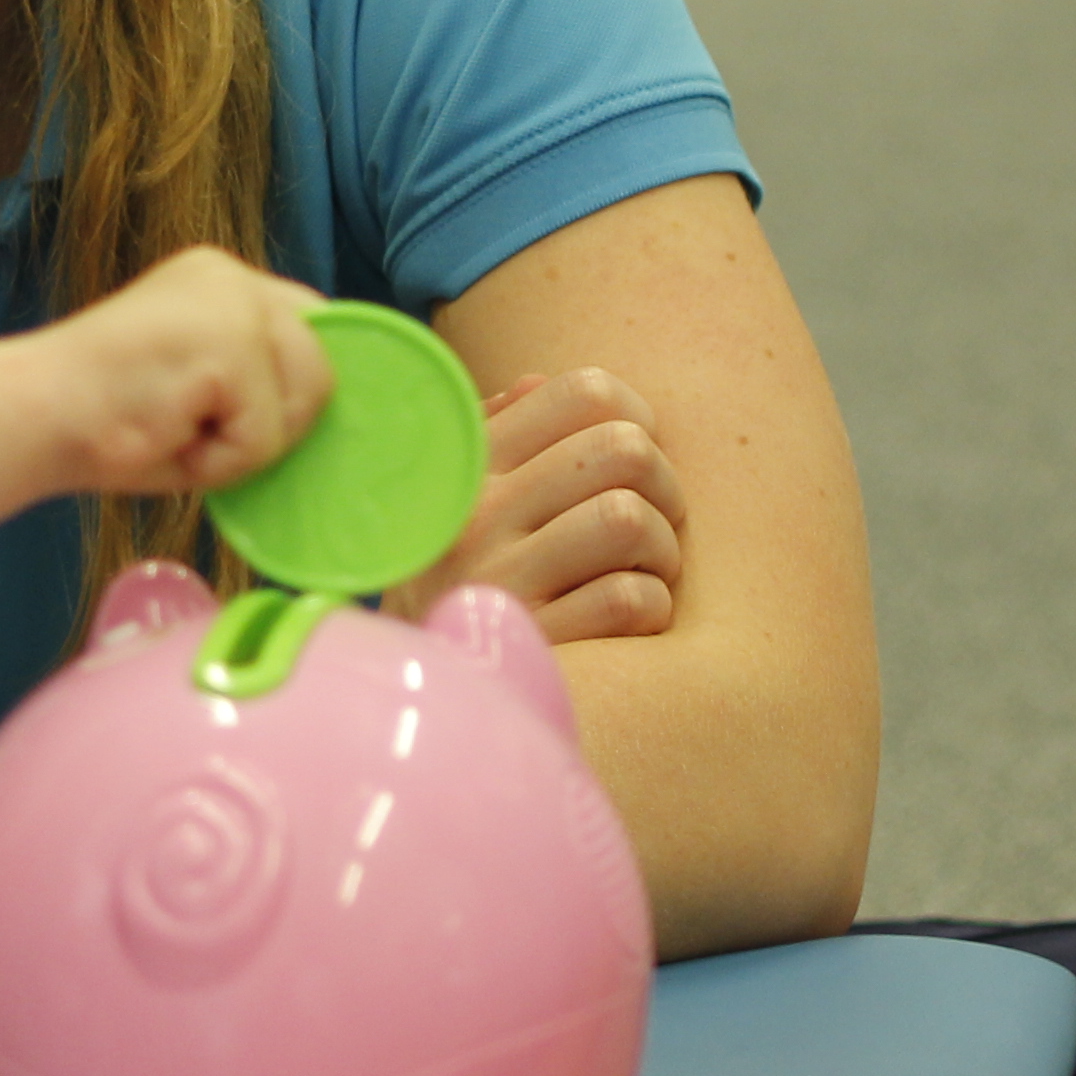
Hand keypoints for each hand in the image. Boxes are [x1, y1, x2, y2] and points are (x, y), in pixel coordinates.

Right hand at [16, 250, 323, 499]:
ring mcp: (233, 302)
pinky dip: (222, 461)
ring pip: (303, 400)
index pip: (307, 324)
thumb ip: (250, 376)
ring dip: (247, 444)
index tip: (266, 424)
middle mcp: (231, 275)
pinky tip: (168, 436)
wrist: (33, 415)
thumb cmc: (101, 418)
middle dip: (276, 419)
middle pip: (320, 364)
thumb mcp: (192, 382)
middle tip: (197, 432)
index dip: (297, 381)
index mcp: (217, 278)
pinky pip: (265, 435)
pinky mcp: (229, 343)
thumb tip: (315, 411)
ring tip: (178, 432)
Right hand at [391, 368, 691, 642]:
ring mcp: (499, 578)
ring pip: (627, 520)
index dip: (637, 419)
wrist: (410, 692)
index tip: (634, 462)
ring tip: (644, 574)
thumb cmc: (451, 583)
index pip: (584, 392)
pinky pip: (629, 600)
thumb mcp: (448, 502)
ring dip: (661, 553)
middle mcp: (476, 511)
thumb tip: (539, 383)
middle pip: (623, 449)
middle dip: (665, 489)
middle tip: (654, 524)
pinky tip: (627, 623)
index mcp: (467, 462)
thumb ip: (493, 437)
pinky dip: (651, 610)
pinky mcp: (530, 643)